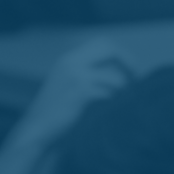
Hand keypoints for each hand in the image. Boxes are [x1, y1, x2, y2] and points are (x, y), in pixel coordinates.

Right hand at [11, 39, 132, 153]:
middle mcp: (70, 62)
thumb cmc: (54, 115)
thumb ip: (85, 74)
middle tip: (137, 82)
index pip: (102, 42)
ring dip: (123, 95)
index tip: (131, 71)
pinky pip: (111, 95)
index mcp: (67, 59)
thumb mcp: (65, 86)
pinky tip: (109, 117)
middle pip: (110, 49)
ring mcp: (76, 76)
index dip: (122, 54)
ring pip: (115, 79)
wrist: (36, 131)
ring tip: (123, 108)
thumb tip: (122, 72)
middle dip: (129, 63)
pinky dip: (114, 107)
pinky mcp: (81, 92)